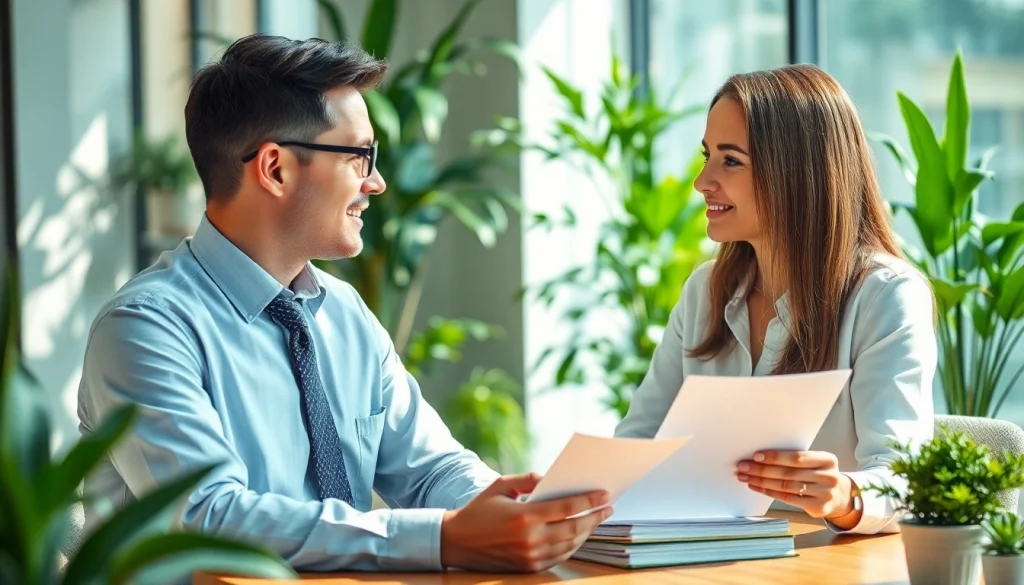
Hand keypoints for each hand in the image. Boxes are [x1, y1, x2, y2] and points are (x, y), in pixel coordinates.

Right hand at [440, 473, 611, 572]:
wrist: (456, 542)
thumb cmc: (478, 510)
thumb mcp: (500, 485)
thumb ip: (526, 479)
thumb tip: (549, 479)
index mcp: (524, 516)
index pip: (567, 508)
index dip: (589, 501)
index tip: (605, 495)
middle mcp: (530, 539)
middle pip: (574, 528)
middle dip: (594, 517)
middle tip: (608, 507)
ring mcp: (530, 556)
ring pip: (569, 545)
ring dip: (587, 532)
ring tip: (596, 520)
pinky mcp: (528, 567)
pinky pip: (558, 557)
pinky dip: (572, 546)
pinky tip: (578, 535)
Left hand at [735, 450, 860, 525]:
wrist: (839, 496)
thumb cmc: (819, 474)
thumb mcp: (815, 463)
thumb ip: (796, 459)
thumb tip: (760, 456)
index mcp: (828, 459)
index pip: (797, 457)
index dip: (775, 457)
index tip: (755, 456)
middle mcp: (829, 477)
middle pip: (788, 473)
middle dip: (762, 470)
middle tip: (743, 467)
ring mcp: (825, 494)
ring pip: (786, 486)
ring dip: (761, 482)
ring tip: (745, 477)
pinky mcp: (818, 508)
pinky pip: (788, 498)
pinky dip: (769, 492)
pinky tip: (757, 487)